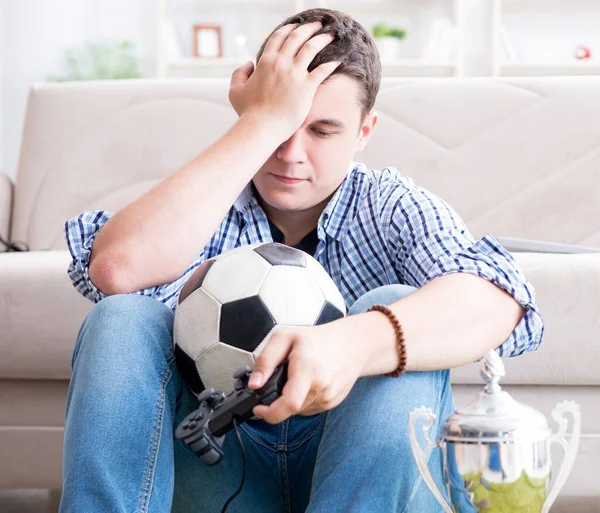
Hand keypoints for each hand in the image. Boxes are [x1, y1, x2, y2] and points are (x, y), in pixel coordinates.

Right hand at [228, 21, 340, 140]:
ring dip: (322, 39)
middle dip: (309, 28)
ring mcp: (295, 74)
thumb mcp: (235, 91)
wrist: (261, 127)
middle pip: (297, 37)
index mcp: (265, 61)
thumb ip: (239, 74)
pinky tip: (338, 60)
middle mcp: (281, 63)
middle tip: (318, 24)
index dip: (289, 29)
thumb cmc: (248, 113)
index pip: (279, 37)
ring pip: (311, 48)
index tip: (296, 26)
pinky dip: (331, 63)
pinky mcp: (307, 87)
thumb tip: (248, 64)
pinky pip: (323, 70)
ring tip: (331, 36)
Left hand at [247, 321, 363, 423]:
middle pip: (290, 409)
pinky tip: (308, 383)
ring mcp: (328, 398)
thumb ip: (266, 360)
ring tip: (296, 378)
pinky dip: (302, 399)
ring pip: (298, 410)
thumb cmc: (318, 339)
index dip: (270, 413)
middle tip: (280, 381)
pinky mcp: (332, 404)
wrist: (352, 345)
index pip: (290, 403)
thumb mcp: (285, 338)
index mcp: (308, 369)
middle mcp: (321, 387)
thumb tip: (254, 384)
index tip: (259, 408)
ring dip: (291, 399)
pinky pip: (309, 408)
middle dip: (278, 400)